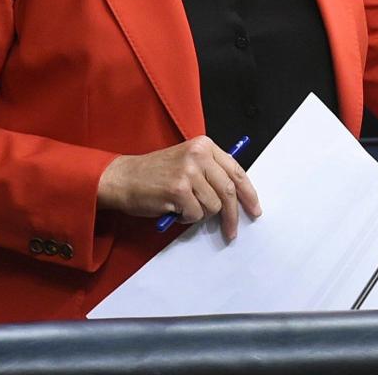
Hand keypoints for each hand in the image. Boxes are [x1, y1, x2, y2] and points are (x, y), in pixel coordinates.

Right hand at [97, 136, 261, 241]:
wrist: (123, 178)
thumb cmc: (155, 174)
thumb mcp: (187, 162)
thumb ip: (211, 172)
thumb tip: (238, 196)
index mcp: (204, 145)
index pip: (236, 170)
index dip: (248, 193)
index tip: (254, 209)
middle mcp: (198, 154)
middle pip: (229, 191)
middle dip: (232, 215)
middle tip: (231, 231)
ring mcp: (188, 171)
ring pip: (213, 206)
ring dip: (200, 214)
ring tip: (183, 206)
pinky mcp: (178, 190)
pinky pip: (195, 215)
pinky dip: (186, 218)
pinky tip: (174, 209)